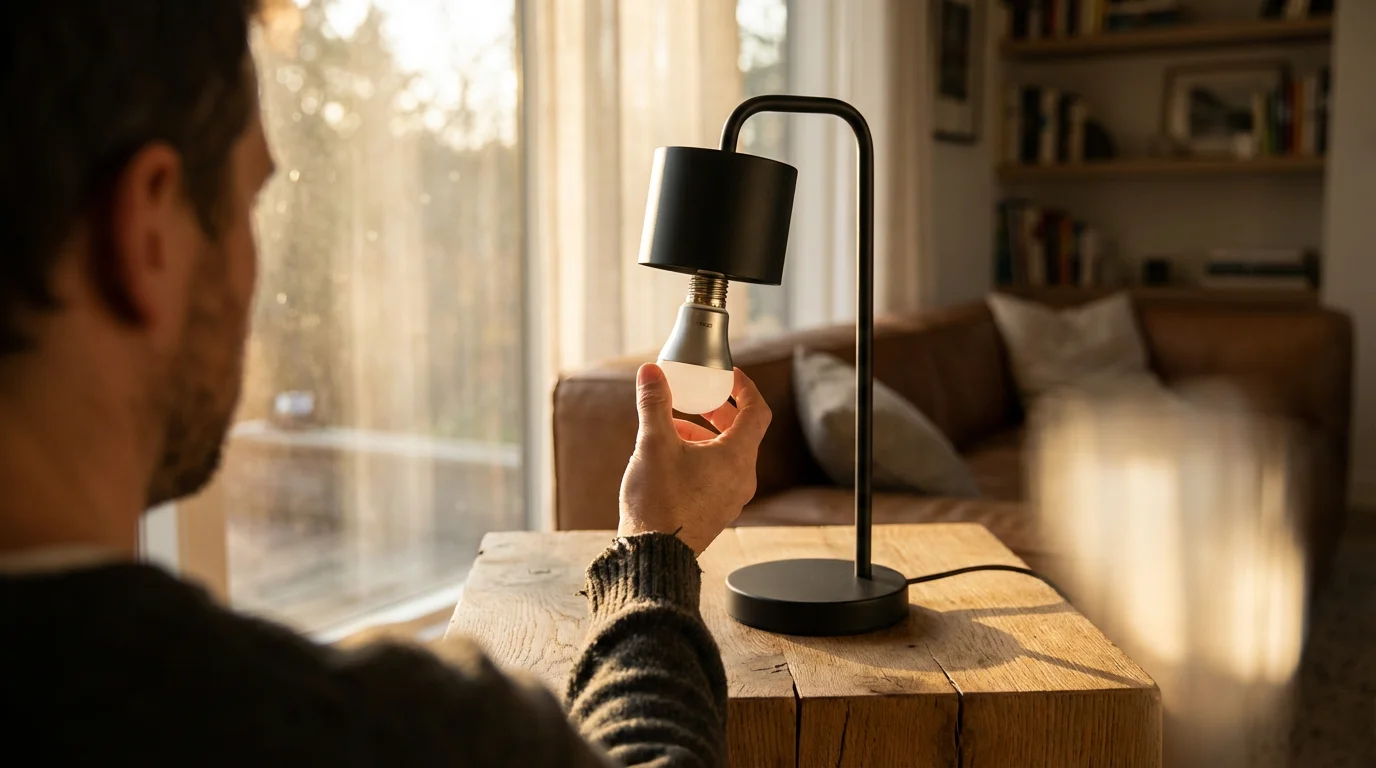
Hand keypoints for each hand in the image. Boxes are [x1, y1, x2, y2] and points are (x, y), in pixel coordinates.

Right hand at [618, 363, 771, 554]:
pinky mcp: (716, 511)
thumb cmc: (658, 502)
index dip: (744, 387)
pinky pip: (716, 474)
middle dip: (716, 410)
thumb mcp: (653, 443)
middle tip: (696, 396)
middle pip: (740, 432)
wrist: (654, 556)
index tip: (727, 375)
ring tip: (670, 426)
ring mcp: (731, 498)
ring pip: (725, 454)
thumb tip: (651, 372)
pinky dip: (699, 457)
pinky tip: (668, 457)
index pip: (756, 411)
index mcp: (737, 457)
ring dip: (702, 434)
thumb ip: (654, 403)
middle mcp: (742, 478)